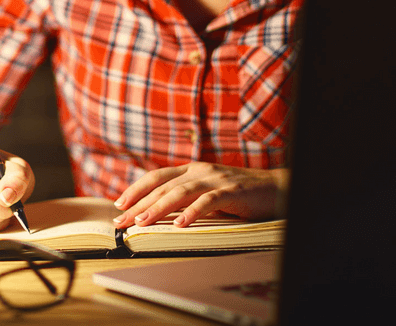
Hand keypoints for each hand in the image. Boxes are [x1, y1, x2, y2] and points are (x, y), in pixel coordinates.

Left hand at [111, 162, 286, 227]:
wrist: (276, 188)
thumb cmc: (239, 195)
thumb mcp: (208, 193)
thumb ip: (187, 198)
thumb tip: (158, 215)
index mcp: (192, 170)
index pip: (157, 177)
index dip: (136, 189)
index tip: (119, 205)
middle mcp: (200, 171)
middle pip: (163, 186)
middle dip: (139, 204)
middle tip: (122, 221)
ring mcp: (216, 179)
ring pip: (181, 192)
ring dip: (159, 208)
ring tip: (142, 223)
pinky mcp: (232, 191)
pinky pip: (208, 201)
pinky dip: (192, 212)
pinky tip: (180, 225)